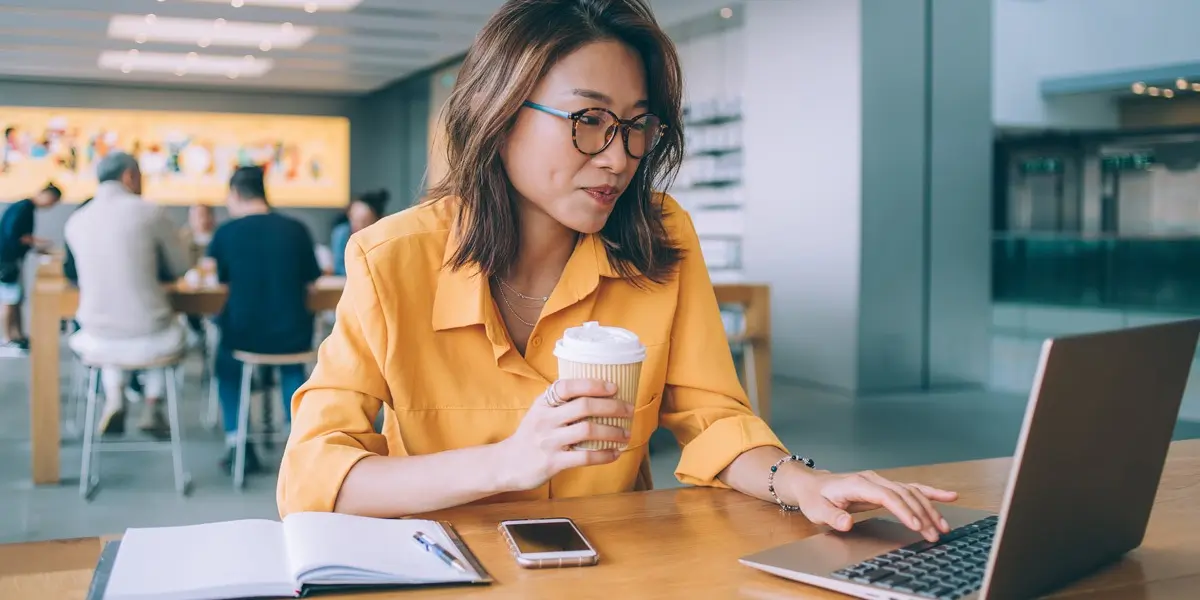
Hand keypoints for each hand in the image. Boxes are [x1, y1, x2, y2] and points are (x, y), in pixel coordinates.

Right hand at [497, 379, 632, 490]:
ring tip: (626, 434)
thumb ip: (561, 403)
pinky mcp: (552, 462)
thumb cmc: (531, 435)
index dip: (593, 384)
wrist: (506, 464)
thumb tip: (599, 393)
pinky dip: (604, 455)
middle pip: (584, 406)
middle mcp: (545, 419)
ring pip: (588, 430)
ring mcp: (548, 441)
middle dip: (612, 406)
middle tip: (629, 410)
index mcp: (543, 403)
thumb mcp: (540, 412)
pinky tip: (614, 453)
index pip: (567, 386)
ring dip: (613, 431)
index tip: (614, 387)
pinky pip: (585, 457)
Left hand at [787, 468, 958, 541]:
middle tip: (934, 534)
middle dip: (922, 514)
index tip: (916, 525)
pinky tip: (949, 497)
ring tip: (944, 526)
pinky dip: (931, 493)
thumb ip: (832, 516)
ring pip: (911, 492)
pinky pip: (912, 489)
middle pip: (904, 494)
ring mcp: (881, 482)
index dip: (903, 510)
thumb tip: (845, 523)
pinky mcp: (886, 487)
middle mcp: (873, 479)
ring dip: (930, 508)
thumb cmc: (816, 498)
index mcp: (858, 483)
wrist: (813, 485)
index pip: (886, 495)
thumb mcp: (817, 509)